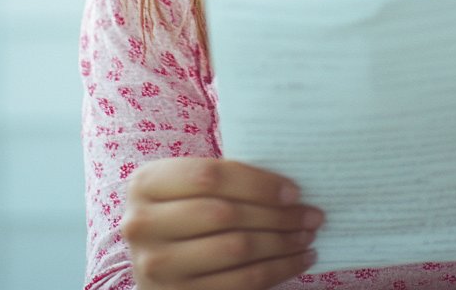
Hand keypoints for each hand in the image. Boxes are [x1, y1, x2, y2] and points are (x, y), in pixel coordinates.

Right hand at [122, 157, 322, 289]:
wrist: (155, 254)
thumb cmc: (186, 206)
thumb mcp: (189, 184)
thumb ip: (226, 178)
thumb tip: (290, 187)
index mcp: (147, 183)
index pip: (211, 176)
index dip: (258, 183)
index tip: (294, 191)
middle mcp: (142, 225)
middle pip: (225, 214)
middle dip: (277, 215)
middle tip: (312, 215)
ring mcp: (155, 266)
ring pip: (236, 250)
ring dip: (282, 244)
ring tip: (307, 235)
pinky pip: (239, 283)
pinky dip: (276, 271)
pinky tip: (299, 260)